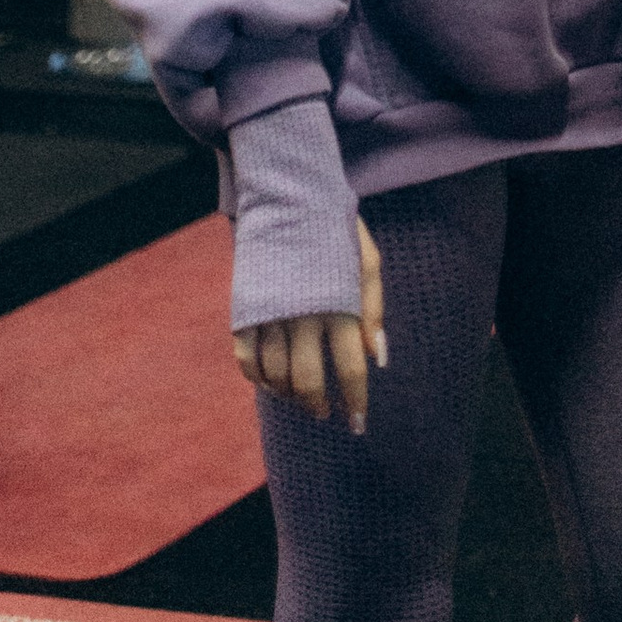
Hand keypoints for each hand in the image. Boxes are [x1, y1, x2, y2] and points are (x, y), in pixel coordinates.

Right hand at [234, 215, 386, 431]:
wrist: (288, 195)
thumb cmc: (335, 230)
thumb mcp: (366, 260)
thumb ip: (372, 309)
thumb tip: (376, 358)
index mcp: (339, 304)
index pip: (349, 368)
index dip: (355, 401)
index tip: (358, 426)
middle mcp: (304, 314)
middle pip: (308, 381)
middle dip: (318, 405)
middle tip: (324, 413)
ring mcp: (270, 313)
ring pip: (276, 376)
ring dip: (289, 395)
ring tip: (299, 398)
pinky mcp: (244, 309)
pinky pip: (247, 361)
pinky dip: (258, 379)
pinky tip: (270, 382)